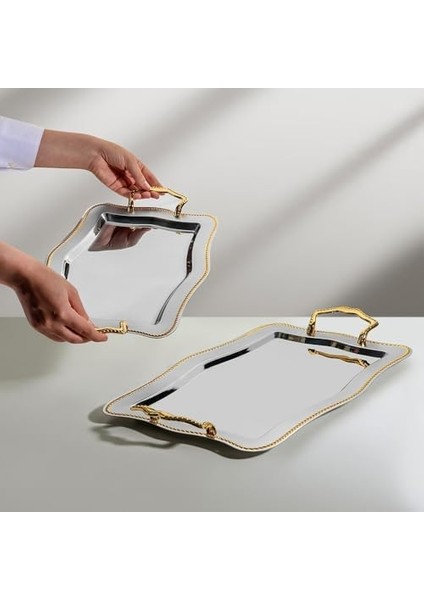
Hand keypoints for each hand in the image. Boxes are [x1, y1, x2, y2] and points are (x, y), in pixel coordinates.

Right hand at [0, 243, 106, 343]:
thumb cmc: (45, 279)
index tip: (102, 337)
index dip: (96, 336)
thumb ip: (80, 310)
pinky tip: (67, 329)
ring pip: (64, 339)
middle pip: (75, 338)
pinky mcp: (36, 326)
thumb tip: (87, 321)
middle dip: (86, 338)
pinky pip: (53, 336)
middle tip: (93, 333)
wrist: (26, 278)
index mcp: (63, 313)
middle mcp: (52, 323)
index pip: (85, 330)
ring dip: (74, 337)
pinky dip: (63, 335)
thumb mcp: (71, 292)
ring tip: (81, 330)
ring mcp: (43, 326)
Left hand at [35, 130, 161, 199]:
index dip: (156, 184)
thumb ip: (139, 175)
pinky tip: (138, 195)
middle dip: (150, 191)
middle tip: (156, 195)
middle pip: (143, 186)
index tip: (162, 190)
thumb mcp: (130, 161)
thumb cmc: (111, 151)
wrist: (95, 154)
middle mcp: (130, 174)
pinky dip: (133, 196)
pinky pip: (127, 194)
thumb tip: (147, 185)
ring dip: (142, 194)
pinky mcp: (116, 187)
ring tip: (148, 195)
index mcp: (135, 165)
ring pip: (136, 191)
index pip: (148, 177)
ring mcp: (124, 181)